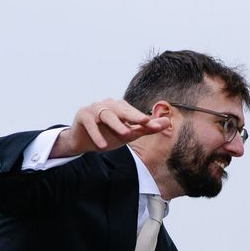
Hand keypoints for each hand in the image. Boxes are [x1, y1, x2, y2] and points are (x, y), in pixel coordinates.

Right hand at [49, 97, 171, 159]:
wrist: (82, 142)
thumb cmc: (107, 135)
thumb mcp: (128, 134)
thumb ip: (146, 128)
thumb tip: (167, 122)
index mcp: (119, 107)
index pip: (133, 112)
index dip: (142, 118)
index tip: (153, 125)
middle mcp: (108, 104)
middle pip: (121, 110)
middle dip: (133, 116)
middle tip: (144, 123)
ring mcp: (94, 108)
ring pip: (106, 115)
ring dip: (116, 125)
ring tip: (125, 134)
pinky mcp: (82, 114)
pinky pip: (90, 124)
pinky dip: (96, 135)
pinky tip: (102, 146)